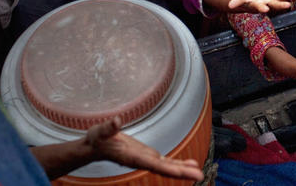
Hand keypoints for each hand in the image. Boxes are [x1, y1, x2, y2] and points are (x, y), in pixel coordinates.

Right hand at [84, 117, 203, 181]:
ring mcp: (146, 159)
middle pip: (165, 168)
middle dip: (182, 172)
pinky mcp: (147, 156)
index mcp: (133, 157)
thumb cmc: (97, 139)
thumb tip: (116, 121)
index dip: (169, 169)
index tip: (183, 173)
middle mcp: (142, 161)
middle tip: (200, 175)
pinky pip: (165, 162)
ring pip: (167, 167)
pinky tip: (189, 165)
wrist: (94, 147)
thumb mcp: (101, 132)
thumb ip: (109, 127)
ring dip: (183, 170)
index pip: (154, 164)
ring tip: (199, 172)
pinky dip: (178, 164)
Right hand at [228, 0, 295, 12]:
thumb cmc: (249, 3)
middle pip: (275, 6)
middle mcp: (269, 5)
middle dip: (281, 5)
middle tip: (288, 5)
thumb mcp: (243, 2)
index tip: (265, 10)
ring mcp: (275, 0)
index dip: (261, 8)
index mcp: (259, 6)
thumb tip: (229, 6)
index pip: (260, 8)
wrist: (258, 4)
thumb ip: (236, 2)